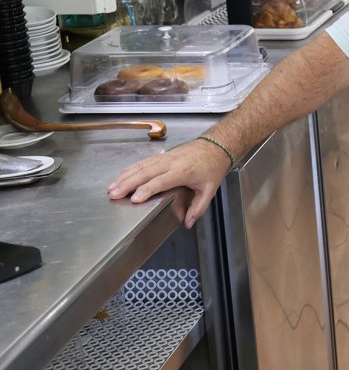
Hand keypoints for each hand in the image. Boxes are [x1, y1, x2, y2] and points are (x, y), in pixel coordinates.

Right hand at [108, 139, 231, 227]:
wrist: (215, 146)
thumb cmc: (212, 166)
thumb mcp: (210, 189)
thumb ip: (198, 207)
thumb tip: (188, 222)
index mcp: (183, 171)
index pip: (161, 181)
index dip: (147, 190)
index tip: (135, 199)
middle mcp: (171, 163)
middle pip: (145, 173)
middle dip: (128, 184)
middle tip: (114, 194)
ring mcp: (165, 158)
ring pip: (141, 166)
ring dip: (125, 177)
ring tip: (111, 188)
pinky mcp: (162, 156)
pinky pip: (143, 162)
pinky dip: (130, 169)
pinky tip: (121, 176)